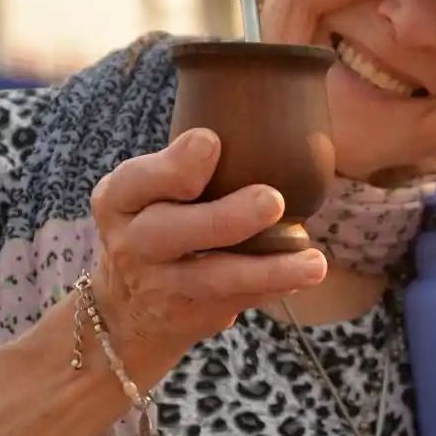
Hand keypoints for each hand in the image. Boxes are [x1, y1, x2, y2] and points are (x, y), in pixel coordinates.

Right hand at [88, 127, 327, 383]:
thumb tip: (265, 120)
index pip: (139, 179)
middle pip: (171, 231)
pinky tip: (303, 275)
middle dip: (224, 217)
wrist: (126, 307)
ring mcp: (161, 284)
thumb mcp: (148, 189)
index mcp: (121, 198)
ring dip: (267, 270)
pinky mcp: (190, 315)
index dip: (174, 164)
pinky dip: (272, 288)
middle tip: (273, 200)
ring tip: (314, 262)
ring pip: (212, 278)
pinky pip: (235, 301)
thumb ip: (186, 162)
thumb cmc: (157, 219)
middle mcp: (133, 242)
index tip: (212, 141)